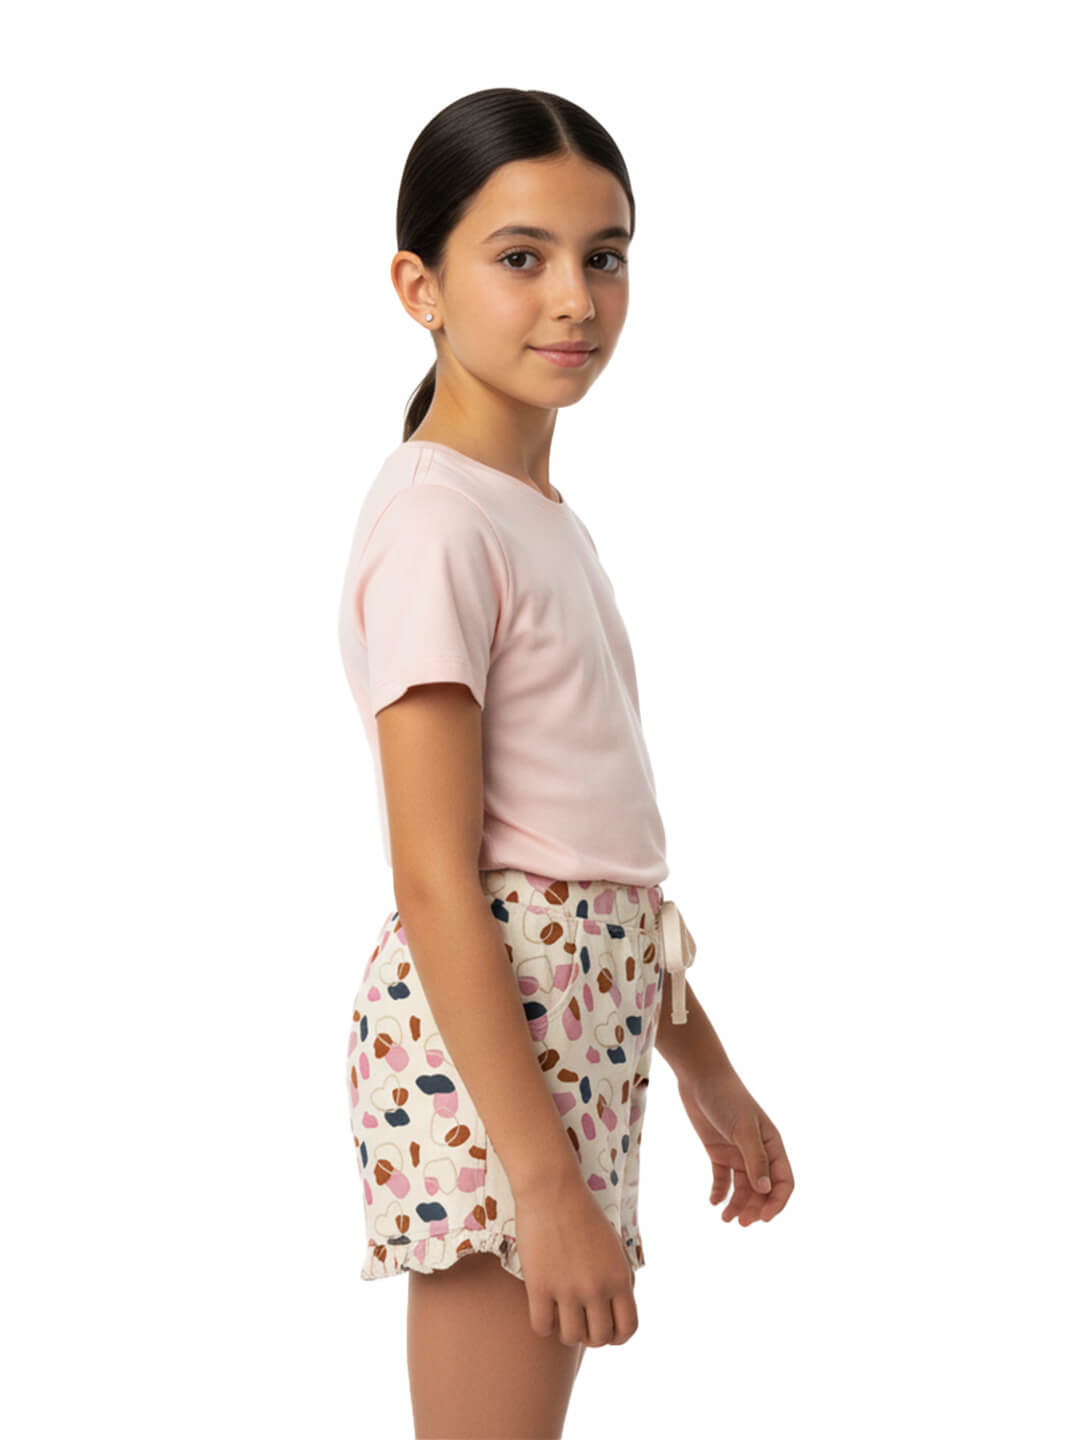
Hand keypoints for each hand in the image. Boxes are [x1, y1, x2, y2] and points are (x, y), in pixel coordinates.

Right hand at [513, 1169, 638, 1347]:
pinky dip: (543, 1326)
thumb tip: (619, 1310)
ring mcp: (568, 1289)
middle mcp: (597, 1287)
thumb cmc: (583, 1213)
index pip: (628, 1328)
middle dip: (591, 1335)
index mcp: (619, 1277)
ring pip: (571, 1337)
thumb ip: (620, 1278)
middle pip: (600, 1338)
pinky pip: (543, 1328)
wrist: (552, 1188)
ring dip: (567, 1332)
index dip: (618, 1336)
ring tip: (561, 1315)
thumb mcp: (614, 1246)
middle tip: (580, 1320)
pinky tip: (542, 1309)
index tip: (606, 1329)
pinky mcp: (539, 1286)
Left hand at [677, 1068, 793, 1224]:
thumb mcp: (743, 1129)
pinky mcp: (718, 1152)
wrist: (700, 1078)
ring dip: (737, 1205)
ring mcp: (737, 1153)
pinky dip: (720, 1192)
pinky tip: (713, 1202)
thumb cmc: (726, 1098)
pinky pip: (722, 1179)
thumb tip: (766, 1191)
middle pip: (762, 1190)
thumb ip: (755, 1160)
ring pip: (742, 1188)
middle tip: (740, 1223)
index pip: (783, 1182)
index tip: (764, 1218)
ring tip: (725, 1219)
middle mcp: (757, 1152)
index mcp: (772, 1145)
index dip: (777, 1202)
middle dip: (754, 1208)